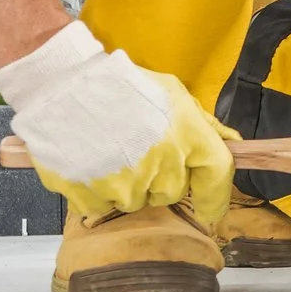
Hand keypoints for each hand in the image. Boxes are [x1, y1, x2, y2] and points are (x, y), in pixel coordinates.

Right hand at [0, 20, 235, 223]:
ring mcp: (126, 187)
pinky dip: (96, 191)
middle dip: (159, 177)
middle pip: (171, 192)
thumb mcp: (170, 93)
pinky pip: (102, 206)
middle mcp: (163, 168)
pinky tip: (88, 163)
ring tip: (107, 151)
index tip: (209, 209)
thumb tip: (232, 142)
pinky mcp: (91, 198)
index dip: (215, 197)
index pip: (217, 178)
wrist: (58, 86)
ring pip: (136, 200)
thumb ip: (203, 123)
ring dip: (127, 184)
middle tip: (136, 149)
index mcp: (188, 138)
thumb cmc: (117, 83)